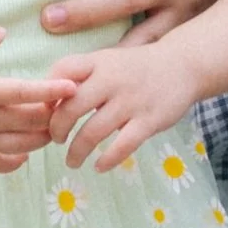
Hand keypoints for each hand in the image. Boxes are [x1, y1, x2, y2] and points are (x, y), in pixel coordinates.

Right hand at [0, 23, 71, 173]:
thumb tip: (4, 33)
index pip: (26, 92)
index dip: (53, 91)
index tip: (73, 87)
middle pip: (32, 122)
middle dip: (52, 113)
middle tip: (59, 102)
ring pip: (24, 146)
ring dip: (41, 136)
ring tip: (46, 124)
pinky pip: (3, 165)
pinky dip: (20, 159)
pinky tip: (23, 147)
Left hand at [55, 34, 205, 176]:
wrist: (183, 66)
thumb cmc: (136, 68)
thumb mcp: (108, 61)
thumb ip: (82, 77)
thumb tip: (48, 102)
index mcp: (98, 61)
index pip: (62, 70)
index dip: (48, 92)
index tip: (45, 111)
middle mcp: (112, 79)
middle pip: (71, 107)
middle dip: (57, 129)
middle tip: (55, 140)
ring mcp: (131, 100)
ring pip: (93, 132)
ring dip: (77, 151)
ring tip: (72, 161)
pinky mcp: (149, 120)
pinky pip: (122, 146)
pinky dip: (107, 160)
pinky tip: (99, 166)